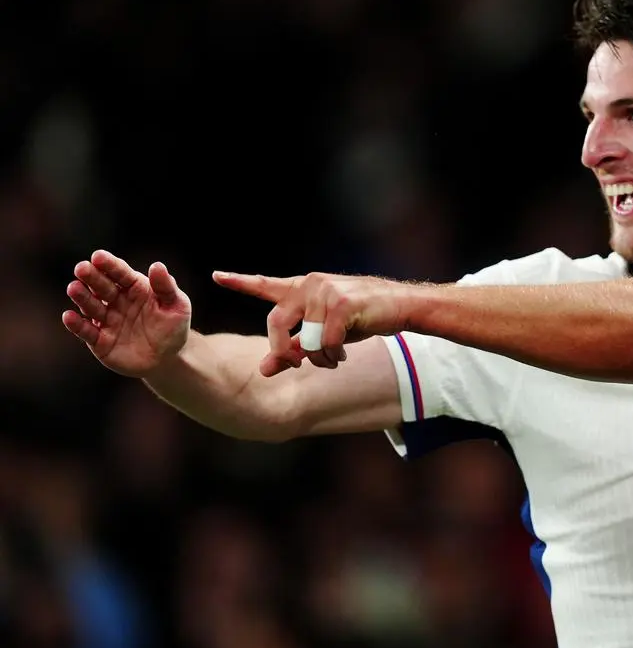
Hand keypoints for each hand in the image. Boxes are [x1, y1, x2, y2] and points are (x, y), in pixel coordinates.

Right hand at [62, 250, 192, 376]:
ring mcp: (106, 320)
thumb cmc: (173, 327)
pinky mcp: (99, 341)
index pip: (121, 273)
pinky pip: (86, 332)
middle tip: (81, 268)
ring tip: (73, 288)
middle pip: (102, 287)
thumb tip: (157, 265)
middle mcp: (116, 301)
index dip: (109, 265)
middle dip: (91, 277)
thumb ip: (166, 287)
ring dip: (82, 297)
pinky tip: (68, 316)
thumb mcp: (177, 306)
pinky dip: (76, 325)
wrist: (168, 358)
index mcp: (135, 288)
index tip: (98, 256)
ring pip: (91, 306)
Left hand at [212, 270, 406, 375]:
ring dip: (318, 358)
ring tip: (332, 359)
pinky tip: (342, 355)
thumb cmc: (361, 318)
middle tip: (294, 365)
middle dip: (282, 351)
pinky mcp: (342, 302)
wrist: (401, 306)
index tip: (217, 276)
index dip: (240, 282)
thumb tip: (263, 371)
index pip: (265, 284)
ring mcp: (325, 291)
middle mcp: (310, 285)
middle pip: (276, 322)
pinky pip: (326, 340)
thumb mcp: (322, 335)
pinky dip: (332, 354)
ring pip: (306, 338)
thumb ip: (293, 348)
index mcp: (302, 288)